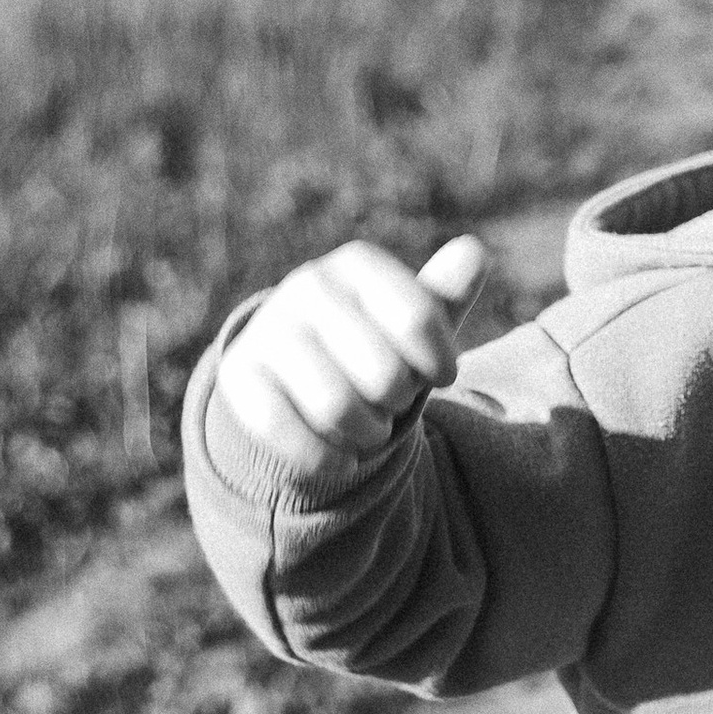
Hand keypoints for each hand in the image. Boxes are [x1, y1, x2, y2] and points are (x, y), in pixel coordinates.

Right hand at [214, 234, 488, 486]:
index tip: (444, 376)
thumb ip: (444, 295)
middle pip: (383, 373)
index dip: (441, 361)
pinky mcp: (239, 375)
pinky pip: (287, 431)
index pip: (418, 318)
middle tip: (395, 402)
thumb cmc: (373, 343)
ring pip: (335, 406)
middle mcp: (308, 286)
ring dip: (367, 433)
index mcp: (357, 264)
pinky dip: (326, 458)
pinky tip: (342, 461)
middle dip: (401, 400)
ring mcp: (269, 330)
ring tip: (372, 431)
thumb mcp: (411, 321)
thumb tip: (473, 252)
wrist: (292, 374)